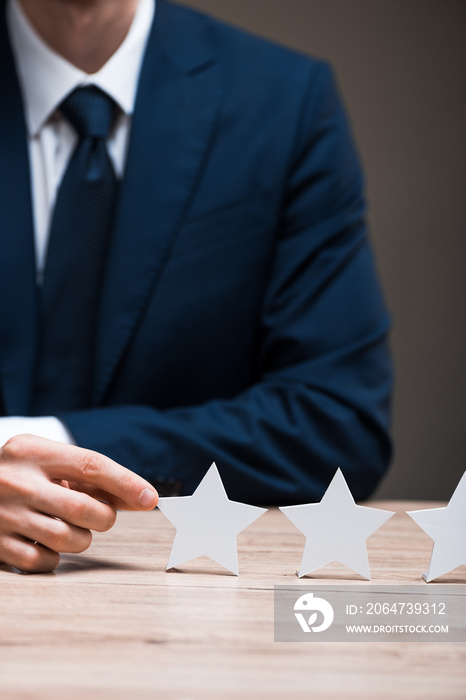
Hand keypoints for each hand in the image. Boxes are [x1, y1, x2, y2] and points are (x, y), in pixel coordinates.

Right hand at [0, 434, 157, 572]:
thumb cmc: (24, 476)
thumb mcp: (50, 464)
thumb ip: (93, 479)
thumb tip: (144, 499)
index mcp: (32, 451)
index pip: (91, 465)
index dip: (126, 482)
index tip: (151, 498)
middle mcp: (14, 480)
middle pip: (83, 509)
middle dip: (103, 517)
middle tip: (99, 516)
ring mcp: (2, 514)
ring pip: (68, 539)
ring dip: (81, 538)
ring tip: (67, 526)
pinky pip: (45, 562)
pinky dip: (54, 557)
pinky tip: (43, 540)